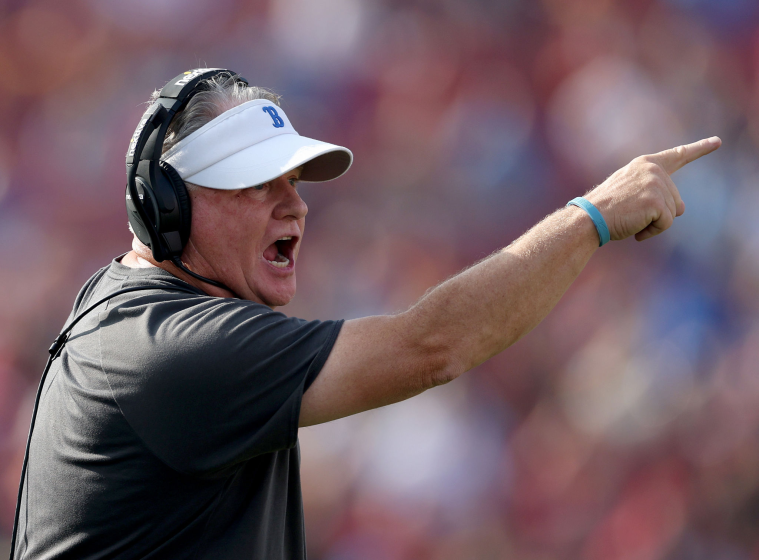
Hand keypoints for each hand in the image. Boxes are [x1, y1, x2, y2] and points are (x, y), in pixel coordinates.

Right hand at [584, 137, 721, 241]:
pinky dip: (653, 231)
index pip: (677, 156)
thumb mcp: (630, 192)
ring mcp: (656, 184)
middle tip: (631, 214)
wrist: (589, 218)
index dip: (699, 149)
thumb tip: (681, 208)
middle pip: (674, 199)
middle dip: (659, 213)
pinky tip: (636, 229)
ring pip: (672, 213)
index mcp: (645, 164)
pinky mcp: (656, 201)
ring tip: (630, 220)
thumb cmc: (605, 210)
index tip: (717, 142)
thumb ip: (655, 193)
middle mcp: (653, 170)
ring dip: (654, 223)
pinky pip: (667, 223)